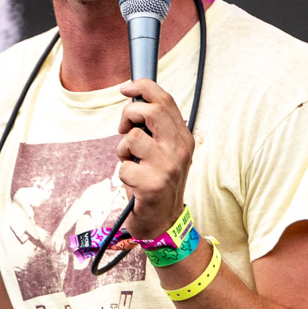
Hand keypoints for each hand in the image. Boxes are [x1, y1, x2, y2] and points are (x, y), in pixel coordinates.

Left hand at [115, 78, 193, 241]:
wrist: (164, 221)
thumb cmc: (157, 182)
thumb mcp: (164, 152)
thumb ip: (155, 129)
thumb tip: (133, 104)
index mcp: (184, 138)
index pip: (165, 101)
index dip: (143, 87)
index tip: (126, 88)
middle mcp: (180, 149)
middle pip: (150, 112)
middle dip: (129, 114)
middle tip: (123, 128)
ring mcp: (168, 167)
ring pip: (132, 138)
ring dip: (123, 150)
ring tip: (131, 163)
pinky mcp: (153, 184)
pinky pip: (124, 166)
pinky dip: (123, 174)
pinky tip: (134, 183)